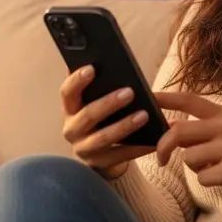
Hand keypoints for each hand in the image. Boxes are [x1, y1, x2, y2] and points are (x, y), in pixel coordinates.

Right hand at [61, 65, 154, 179]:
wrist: (102, 153)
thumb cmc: (102, 118)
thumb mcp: (96, 101)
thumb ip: (99, 85)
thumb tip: (106, 57)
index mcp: (70, 109)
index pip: (67, 92)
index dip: (77, 80)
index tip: (92, 68)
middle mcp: (72, 129)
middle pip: (88, 115)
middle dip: (109, 103)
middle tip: (130, 92)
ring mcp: (84, 149)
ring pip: (104, 137)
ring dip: (125, 126)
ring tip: (145, 115)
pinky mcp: (99, 164)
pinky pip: (121, 156)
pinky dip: (138, 148)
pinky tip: (154, 140)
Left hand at [154, 92, 221, 208]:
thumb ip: (201, 128)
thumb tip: (169, 126)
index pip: (188, 100)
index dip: (164, 98)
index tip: (146, 98)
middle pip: (179, 132)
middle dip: (163, 147)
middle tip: (161, 159)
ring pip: (189, 158)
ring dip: (195, 168)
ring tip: (213, 167)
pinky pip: (201, 177)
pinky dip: (207, 181)